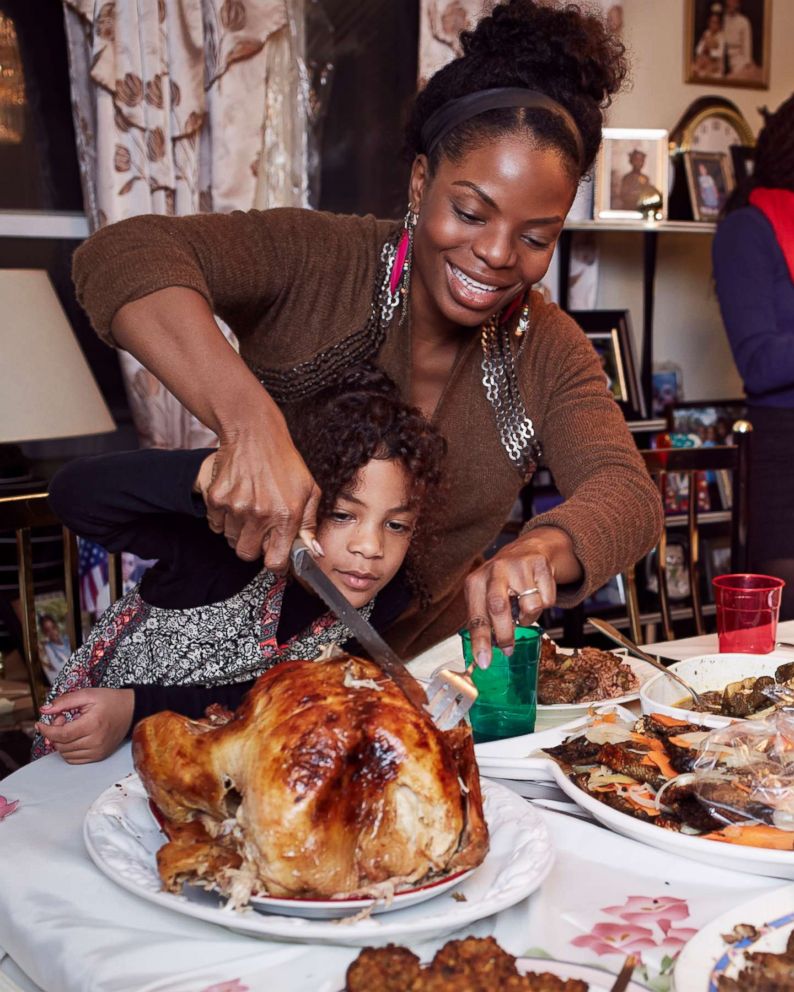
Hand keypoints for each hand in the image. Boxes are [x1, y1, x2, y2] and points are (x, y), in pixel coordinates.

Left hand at [36, 688, 134, 763]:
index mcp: (93, 724)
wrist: (131, 710)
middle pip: (61, 745)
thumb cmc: (110, 701)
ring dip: (61, 742)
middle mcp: (96, 741)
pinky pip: (74, 759)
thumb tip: (45, 710)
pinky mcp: (99, 756)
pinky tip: (74, 738)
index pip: (61, 734)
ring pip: (66, 754)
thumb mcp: (87, 694)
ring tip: (70, 727)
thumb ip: (65, 701)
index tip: (40, 724)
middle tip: (62, 718)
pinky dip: (68, 750)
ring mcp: (98, 751)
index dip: (47, 730)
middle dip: (55, 732)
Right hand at [205, 415, 321, 570]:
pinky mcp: (216, 498)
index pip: (275, 562)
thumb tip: (314, 552)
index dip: (275, 561)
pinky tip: (236, 501)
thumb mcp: (309, 490)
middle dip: (254, 546)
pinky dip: (224, 518)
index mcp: (286, 515)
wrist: (254, 434)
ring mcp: (235, 507)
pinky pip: (216, 524)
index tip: (275, 555)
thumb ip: (310, 524)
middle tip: (260, 529)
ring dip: (239, 531)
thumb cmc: (284, 462)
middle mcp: (260, 514)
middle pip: (248, 554)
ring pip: (231, 540)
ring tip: (249, 509)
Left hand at [464, 526, 580, 667]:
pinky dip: (545, 603)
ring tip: (524, 608)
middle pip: (498, 607)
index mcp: (476, 581)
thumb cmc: (503, 580)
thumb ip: (484, 620)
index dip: (480, 641)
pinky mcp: (540, 564)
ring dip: (529, 617)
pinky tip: (537, 593)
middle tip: (508, 649)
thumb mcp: (485, 595)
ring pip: (530, 606)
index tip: (484, 662)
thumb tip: (484, 654)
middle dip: (505, 634)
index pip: (476, 615)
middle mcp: (495, 570)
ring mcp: (518, 565)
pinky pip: (547, 598)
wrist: (529, 548)